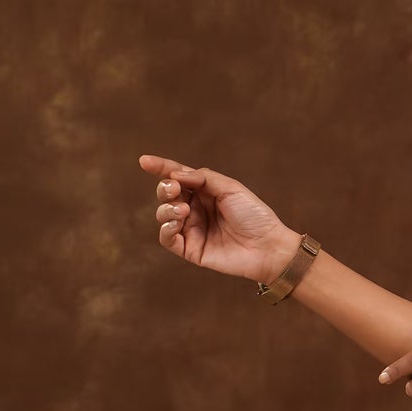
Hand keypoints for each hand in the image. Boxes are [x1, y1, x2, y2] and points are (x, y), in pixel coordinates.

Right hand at [138, 152, 299, 285]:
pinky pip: (167, 238)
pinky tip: (176, 223)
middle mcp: (195, 208)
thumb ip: (202, 177)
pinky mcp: (190, 249)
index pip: (178, 176)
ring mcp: (191, 229)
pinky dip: (166, 228)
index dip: (160, 168)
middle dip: (165, 188)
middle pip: (167, 193)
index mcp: (204, 191)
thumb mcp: (229, 187)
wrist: (267, 246)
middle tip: (175, 189)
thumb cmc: (253, 215)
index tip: (144, 161)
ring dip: (167, 209)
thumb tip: (174, 175)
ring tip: (183, 211)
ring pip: (164, 214)